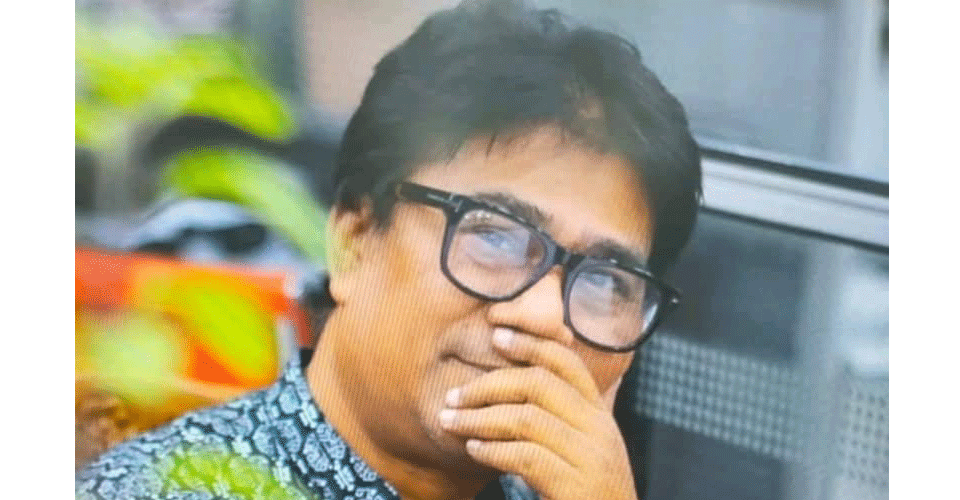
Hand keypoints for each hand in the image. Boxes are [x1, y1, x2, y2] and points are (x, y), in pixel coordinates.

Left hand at [438, 328, 638, 499]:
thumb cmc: (588, 495)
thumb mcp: (582, 450)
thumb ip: (558, 421)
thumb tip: (509, 393)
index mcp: (600, 415)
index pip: (567, 363)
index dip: (531, 344)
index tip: (496, 335)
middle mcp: (600, 430)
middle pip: (540, 384)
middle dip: (489, 384)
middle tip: (453, 395)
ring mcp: (591, 458)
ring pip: (527, 419)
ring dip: (479, 418)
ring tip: (450, 421)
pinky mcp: (577, 487)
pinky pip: (526, 457)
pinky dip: (493, 450)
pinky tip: (473, 450)